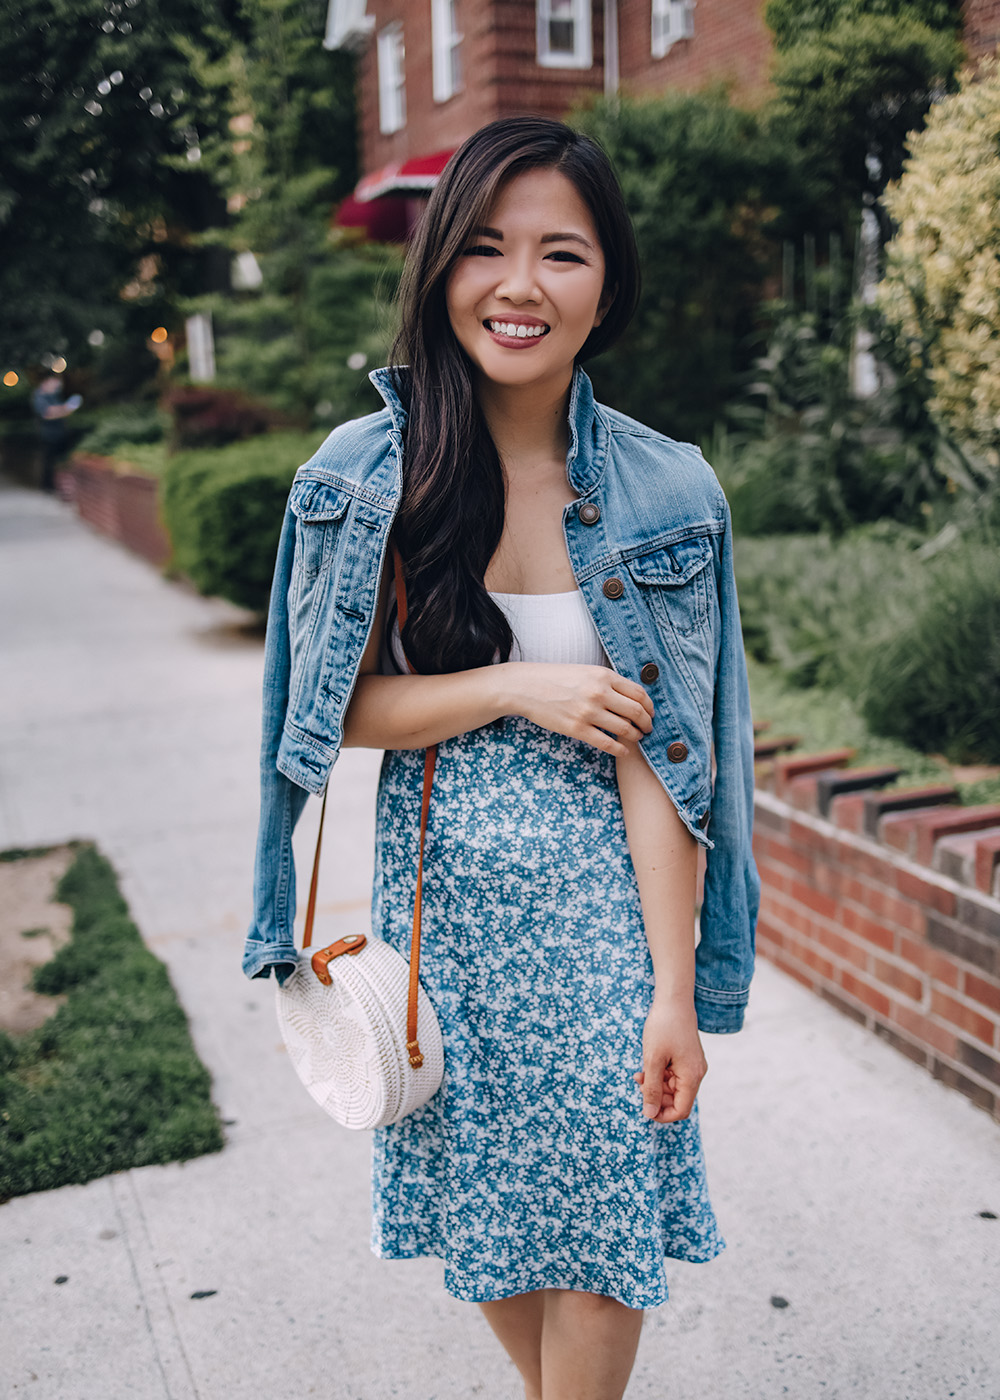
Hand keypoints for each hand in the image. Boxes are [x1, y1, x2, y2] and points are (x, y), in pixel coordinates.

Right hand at [504, 662, 653, 756]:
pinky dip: (620, 749)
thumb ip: (608, 682)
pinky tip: (623, 750)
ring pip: (625, 729)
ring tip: (636, 738)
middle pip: (636, 712)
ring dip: (635, 736)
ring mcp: (588, 712)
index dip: (649, 706)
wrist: (526, 687)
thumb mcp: (585, 671)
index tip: (651, 713)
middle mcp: (599, 693)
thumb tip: (631, 696)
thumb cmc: (556, 678)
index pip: (639, 693)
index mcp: (603, 676)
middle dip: (647, 723)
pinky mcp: (577, 729)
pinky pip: (607, 743)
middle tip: (648, 729)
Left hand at [634, 998, 706, 1123]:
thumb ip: (651, 1088)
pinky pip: (673, 1076)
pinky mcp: (687, 1058)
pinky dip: (659, 1075)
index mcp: (691, 1076)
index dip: (662, 1114)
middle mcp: (696, 1074)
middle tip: (639, 1083)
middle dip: (656, 1097)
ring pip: (673, 1088)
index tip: (644, 1108)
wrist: (673, 1000)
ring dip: (655, 1085)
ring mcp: (692, 1066)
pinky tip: (646, 1067)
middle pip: (677, 1100)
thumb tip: (649, 1113)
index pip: (681, 1110)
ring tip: (639, 1074)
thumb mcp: (653, 1059)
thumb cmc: (663, 1027)